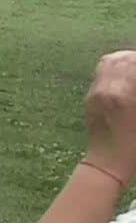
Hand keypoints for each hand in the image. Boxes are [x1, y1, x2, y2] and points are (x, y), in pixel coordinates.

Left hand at [84, 48, 135, 190]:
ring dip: (128, 59)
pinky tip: (126, 71)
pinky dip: (116, 65)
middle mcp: (108, 88)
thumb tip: (135, 77)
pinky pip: (102, 70)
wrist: (107, 162)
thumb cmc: (134, 147)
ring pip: (113, 60)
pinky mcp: (90, 94)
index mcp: (125, 95)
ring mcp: (96, 90)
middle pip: (127, 59)